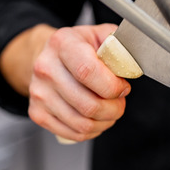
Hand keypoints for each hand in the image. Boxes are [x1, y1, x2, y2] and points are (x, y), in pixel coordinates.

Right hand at [27, 24, 130, 141]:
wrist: (48, 57)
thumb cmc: (78, 47)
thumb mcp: (100, 35)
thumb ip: (119, 46)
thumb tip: (132, 66)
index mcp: (62, 43)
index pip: (87, 71)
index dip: (112, 86)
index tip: (123, 87)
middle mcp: (45, 68)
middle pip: (88, 104)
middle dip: (114, 109)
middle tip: (119, 101)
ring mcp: (39, 93)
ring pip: (83, 124)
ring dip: (105, 122)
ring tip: (110, 110)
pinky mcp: (37, 113)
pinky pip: (73, 134)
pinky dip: (91, 131)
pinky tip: (96, 118)